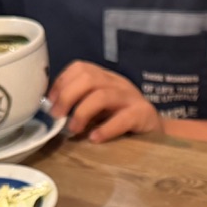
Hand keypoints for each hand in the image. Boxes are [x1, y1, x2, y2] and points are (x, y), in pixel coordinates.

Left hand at [47, 62, 163, 142]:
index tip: (50, 101)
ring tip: (74, 130)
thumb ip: (80, 105)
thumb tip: (53, 111)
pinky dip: (106, 129)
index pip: (81, 67)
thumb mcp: (100, 108)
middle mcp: (117, 83)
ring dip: (82, 112)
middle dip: (68, 96)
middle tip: (58, 117)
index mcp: (105, 78)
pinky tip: (95, 138)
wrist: (156, 130)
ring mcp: (131, 97)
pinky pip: (123, 118)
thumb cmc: (123, 120)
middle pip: (89, 78)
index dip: (62, 82)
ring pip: (103, 95)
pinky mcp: (143, 115)